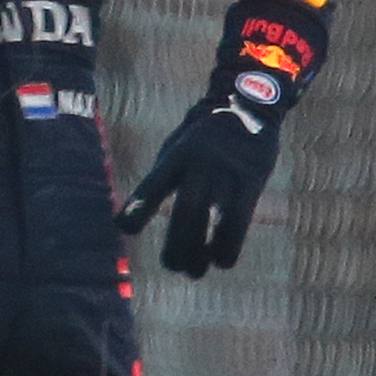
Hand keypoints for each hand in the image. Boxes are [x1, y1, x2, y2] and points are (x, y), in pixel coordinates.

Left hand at [116, 97, 277, 276]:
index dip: (139, 205)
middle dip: (177, 244)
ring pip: (211, 218)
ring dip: (201, 252)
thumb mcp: (177, 146)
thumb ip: (161, 179)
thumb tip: (128, 222)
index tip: (124, 228)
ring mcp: (227, 171)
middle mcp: (201, 162)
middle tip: (172, 266)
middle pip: (186, 210)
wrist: (247, 103)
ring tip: (194, 272)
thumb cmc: (202, 136)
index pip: (155, 182)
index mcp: (177, 154)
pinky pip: (239, 219)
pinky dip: (228, 245)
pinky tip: (221, 261)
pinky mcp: (251, 180)